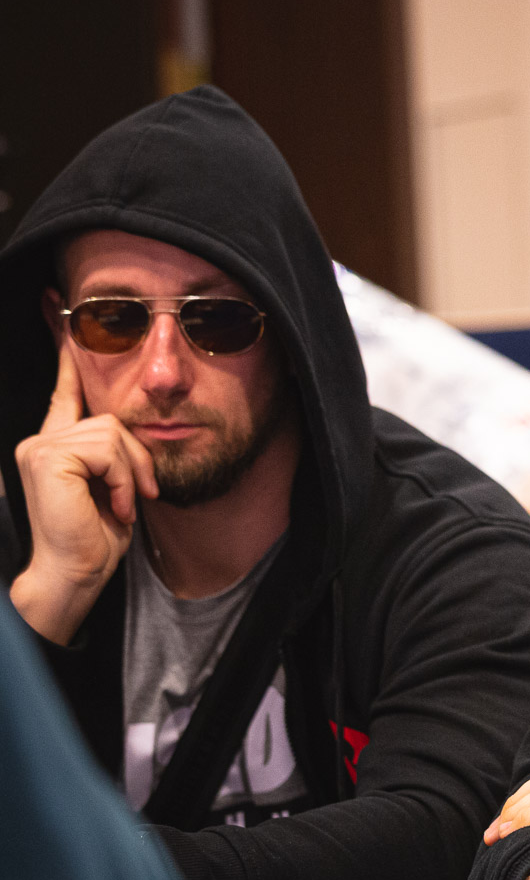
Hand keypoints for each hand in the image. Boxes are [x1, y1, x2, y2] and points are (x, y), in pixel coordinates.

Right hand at [9, 345, 157, 643]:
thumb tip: (139, 431)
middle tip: (137, 496)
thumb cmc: (98, 537)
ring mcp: (40, 445)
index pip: (64, 387)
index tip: (59, 306)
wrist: (77, 574)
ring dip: (131, 473)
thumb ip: (118, 454)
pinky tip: (114, 505)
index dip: (65, 349)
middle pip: (112, 419)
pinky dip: (123, 479)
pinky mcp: (47, 456)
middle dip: (136, 459)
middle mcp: (42, 437)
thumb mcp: (117, 486)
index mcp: (56, 441)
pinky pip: (108, 449)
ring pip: (113, 432)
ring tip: (121, 504)